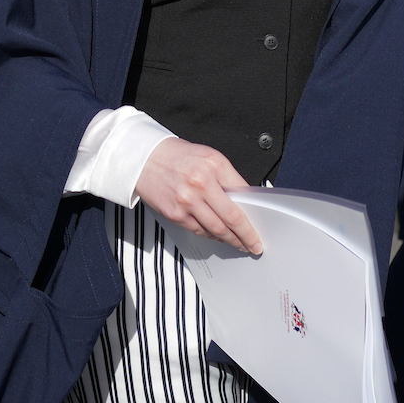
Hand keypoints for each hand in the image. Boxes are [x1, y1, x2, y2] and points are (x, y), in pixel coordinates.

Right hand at [134, 139, 260, 254]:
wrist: (144, 158)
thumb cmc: (177, 156)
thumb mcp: (208, 157)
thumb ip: (226, 177)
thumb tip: (242, 201)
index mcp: (214, 165)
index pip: (242, 195)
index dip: (253, 216)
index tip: (259, 228)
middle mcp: (201, 183)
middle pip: (232, 218)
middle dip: (246, 236)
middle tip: (254, 246)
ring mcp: (187, 201)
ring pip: (216, 229)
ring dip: (230, 240)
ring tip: (238, 244)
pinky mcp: (175, 214)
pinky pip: (199, 231)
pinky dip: (211, 236)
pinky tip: (217, 237)